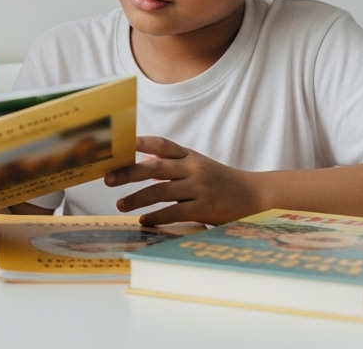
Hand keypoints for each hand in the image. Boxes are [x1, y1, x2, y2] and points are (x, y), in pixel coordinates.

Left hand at [105, 136, 264, 225]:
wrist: (254, 195)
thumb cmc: (221, 181)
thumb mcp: (198, 166)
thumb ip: (173, 165)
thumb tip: (143, 162)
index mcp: (190, 156)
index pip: (162, 144)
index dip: (140, 142)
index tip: (119, 144)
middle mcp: (193, 168)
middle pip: (154, 167)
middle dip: (128, 173)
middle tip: (108, 179)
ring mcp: (199, 188)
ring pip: (160, 190)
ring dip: (137, 198)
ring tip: (120, 204)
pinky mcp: (204, 208)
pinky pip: (174, 212)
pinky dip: (156, 216)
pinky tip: (144, 220)